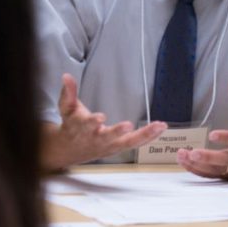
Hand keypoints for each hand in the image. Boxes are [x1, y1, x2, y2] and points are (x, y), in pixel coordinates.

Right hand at [45, 74, 165, 169]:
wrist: (69, 150)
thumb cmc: (71, 125)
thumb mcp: (66, 108)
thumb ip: (68, 92)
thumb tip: (66, 76)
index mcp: (82, 128)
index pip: (87, 125)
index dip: (92, 121)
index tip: (100, 118)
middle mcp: (96, 139)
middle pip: (108, 137)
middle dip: (117, 132)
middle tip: (128, 126)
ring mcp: (109, 145)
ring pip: (128, 143)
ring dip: (144, 135)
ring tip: (159, 126)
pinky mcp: (118, 148)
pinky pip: (136, 143)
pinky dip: (149, 137)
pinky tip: (161, 128)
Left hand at [176, 79, 227, 179]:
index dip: (226, 137)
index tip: (212, 134)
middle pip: (226, 160)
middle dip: (209, 158)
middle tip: (193, 153)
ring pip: (216, 170)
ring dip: (198, 165)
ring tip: (182, 155)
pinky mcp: (227, 176)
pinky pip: (211, 175)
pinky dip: (197, 170)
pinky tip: (184, 161)